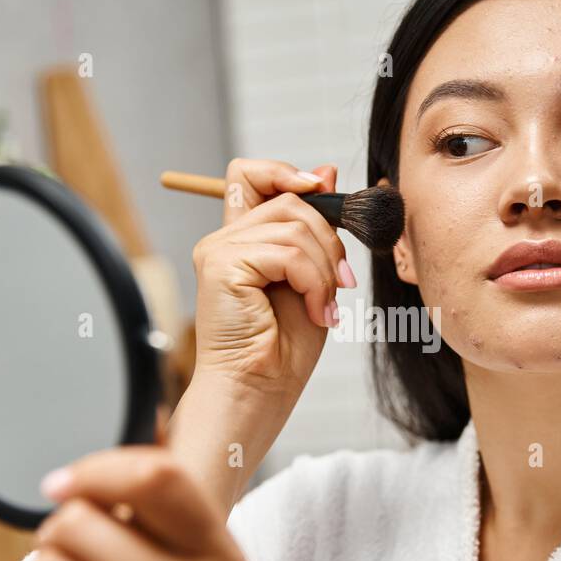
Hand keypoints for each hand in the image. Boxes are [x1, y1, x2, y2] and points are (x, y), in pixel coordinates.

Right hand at [191, 158, 355, 393]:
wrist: (260, 390)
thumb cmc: (283, 348)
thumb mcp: (313, 277)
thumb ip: (314, 228)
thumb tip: (327, 169)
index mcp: (242, 240)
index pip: (252, 174)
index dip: (288, 174)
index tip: (322, 195)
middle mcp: (224, 240)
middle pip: (289, 199)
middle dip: (329, 239)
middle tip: (342, 284)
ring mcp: (218, 251)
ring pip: (294, 227)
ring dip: (324, 270)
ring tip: (323, 307)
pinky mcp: (220, 266)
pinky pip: (286, 253)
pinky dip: (312, 282)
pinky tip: (314, 311)